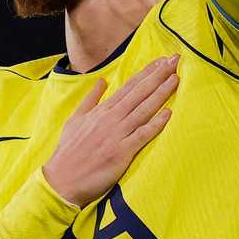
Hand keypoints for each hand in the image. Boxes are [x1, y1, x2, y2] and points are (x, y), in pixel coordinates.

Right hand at [41, 54, 178, 207]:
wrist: (62, 179)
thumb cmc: (68, 151)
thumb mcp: (75, 119)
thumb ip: (90, 99)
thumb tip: (101, 81)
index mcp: (101, 110)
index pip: (129, 86)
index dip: (147, 72)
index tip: (161, 61)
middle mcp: (111, 118)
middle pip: (139, 92)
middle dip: (159, 75)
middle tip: (175, 60)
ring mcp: (117, 134)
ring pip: (144, 109)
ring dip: (161, 93)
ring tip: (176, 78)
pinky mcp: (121, 152)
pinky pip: (142, 135)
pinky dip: (156, 124)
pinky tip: (169, 113)